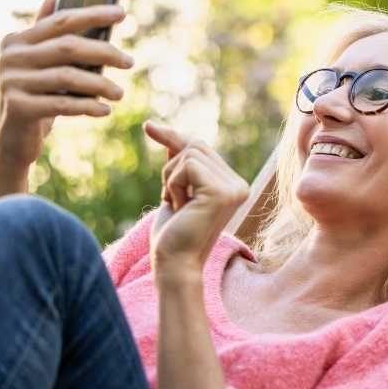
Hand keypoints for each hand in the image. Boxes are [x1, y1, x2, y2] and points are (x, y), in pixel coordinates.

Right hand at [0, 0, 133, 170]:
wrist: (10, 141)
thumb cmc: (31, 97)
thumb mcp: (34, 64)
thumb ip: (42, 33)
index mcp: (15, 40)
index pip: (61, 21)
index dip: (92, 15)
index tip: (122, 13)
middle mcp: (10, 57)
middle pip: (67, 47)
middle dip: (103, 52)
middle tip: (129, 62)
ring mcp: (12, 82)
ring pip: (68, 76)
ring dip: (100, 84)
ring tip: (119, 93)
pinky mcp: (19, 108)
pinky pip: (63, 104)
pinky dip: (87, 106)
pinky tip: (104, 110)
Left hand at [144, 121, 248, 279]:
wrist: (174, 262)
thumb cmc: (172, 232)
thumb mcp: (174, 189)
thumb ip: (177, 162)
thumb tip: (159, 128)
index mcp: (233, 184)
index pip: (200, 147)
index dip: (174, 138)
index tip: (148, 126)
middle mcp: (239, 185)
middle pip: (195, 146)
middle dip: (171, 169)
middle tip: (172, 199)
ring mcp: (234, 188)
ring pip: (189, 154)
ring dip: (171, 178)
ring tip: (178, 205)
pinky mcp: (221, 192)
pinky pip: (186, 166)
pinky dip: (173, 184)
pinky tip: (180, 207)